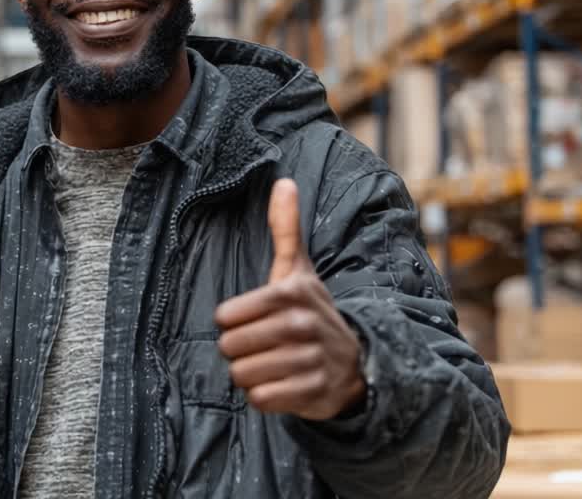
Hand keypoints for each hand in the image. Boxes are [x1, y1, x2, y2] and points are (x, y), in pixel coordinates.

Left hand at [215, 179, 364, 420]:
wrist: (357, 362)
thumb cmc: (313, 311)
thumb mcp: (298, 270)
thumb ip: (285, 229)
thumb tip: (283, 181)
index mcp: (290, 294)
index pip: (224, 317)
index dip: (232, 322)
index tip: (254, 321)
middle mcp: (301, 325)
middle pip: (229, 348)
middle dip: (240, 351)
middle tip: (264, 346)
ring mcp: (309, 360)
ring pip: (242, 375)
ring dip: (252, 374)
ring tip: (274, 364)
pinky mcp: (312, 393)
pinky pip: (260, 399)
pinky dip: (265, 396)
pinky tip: (282, 384)